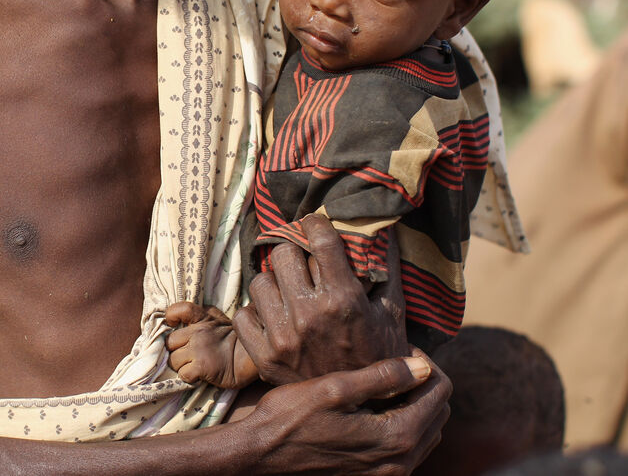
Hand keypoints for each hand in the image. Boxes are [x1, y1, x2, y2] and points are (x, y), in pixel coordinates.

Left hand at [165, 302, 258, 388]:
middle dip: (175, 350)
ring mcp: (199, 349)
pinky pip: (183, 374)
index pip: (179, 310)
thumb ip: (203, 317)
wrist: (253, 360)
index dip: (172, 316)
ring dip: (181, 366)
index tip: (174, 325)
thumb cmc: (236, 341)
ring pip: (173, 360)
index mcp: (203, 317)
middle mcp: (198, 331)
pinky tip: (199, 375)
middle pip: (170, 342)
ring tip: (195, 366)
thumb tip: (182, 318)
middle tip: (186, 356)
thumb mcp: (220, 320)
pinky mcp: (201, 366)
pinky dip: (189, 377)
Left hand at [233, 215, 406, 384]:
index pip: (319, 238)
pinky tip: (274, 318)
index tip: (313, 223)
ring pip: (260, 281)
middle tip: (302, 263)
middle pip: (283, 253)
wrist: (362, 410)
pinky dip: (255, 314)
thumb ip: (388, 267)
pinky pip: (243, 314)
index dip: (314, 223)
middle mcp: (309, 315)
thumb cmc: (380, 354)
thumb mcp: (392, 311)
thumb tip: (386, 226)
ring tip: (289, 294)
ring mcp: (283, 337)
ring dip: (275, 284)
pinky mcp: (264, 357)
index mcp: (342, 299)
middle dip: (294, 253)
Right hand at [241, 350, 449, 475]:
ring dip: (417, 404)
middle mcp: (400, 462)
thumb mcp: (334, 388)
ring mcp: (389, 474)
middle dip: (425, 383)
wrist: (261, 455)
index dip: (425, 363)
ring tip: (388, 382)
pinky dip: (405, 423)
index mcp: (395, 437)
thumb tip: (423, 366)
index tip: (400, 349)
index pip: (439, 392)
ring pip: (428, 432)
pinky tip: (378, 407)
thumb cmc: (290, 417)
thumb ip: (382, 377)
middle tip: (396, 362)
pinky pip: (410, 448)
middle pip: (440, 413)